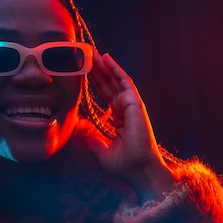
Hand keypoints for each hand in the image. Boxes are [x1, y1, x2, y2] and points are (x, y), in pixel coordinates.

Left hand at [84, 52, 175, 200]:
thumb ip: (94, 142)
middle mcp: (125, 110)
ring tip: (93, 52)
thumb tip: (83, 134)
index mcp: (119, 120)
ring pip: (116, 80)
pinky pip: (125, 83)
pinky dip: (116, 69)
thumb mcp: (102, 152)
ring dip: (105, 66)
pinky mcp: (135, 104)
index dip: (96, 82)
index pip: (105, 96)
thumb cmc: (125, 166)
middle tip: (87, 55)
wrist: (139, 170)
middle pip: (109, 85)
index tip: (85, 71)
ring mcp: (131, 106)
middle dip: (98, 70)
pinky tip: (107, 59)